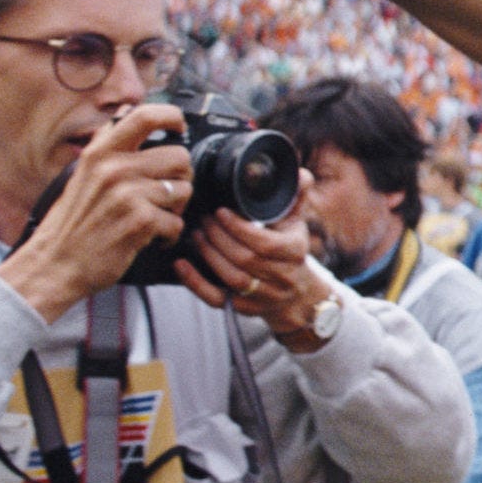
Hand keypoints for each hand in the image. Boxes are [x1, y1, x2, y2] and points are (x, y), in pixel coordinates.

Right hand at [0, 103, 189, 321]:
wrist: (53, 265)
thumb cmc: (70, 225)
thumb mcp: (81, 175)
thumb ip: (106, 148)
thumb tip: (127, 114)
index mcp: (100, 154)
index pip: (146, 116)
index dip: (172, 117)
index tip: (179, 127)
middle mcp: (114, 169)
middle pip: (180, 157)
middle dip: (180, 178)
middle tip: (166, 194)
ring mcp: (128, 194)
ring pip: (183, 190)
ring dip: (174, 208)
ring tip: (153, 218)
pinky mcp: (140, 221)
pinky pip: (176, 222)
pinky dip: (168, 235)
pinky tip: (149, 238)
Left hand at [173, 197, 334, 350]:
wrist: (297, 293)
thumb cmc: (291, 250)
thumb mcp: (296, 223)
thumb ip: (296, 196)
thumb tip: (300, 173)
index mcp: (295, 252)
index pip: (266, 243)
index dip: (239, 229)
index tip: (221, 212)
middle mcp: (282, 277)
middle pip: (246, 259)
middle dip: (219, 237)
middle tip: (203, 219)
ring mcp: (263, 296)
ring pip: (232, 278)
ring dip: (209, 255)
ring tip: (196, 235)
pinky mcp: (244, 309)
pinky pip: (216, 298)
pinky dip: (196, 283)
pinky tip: (181, 265)